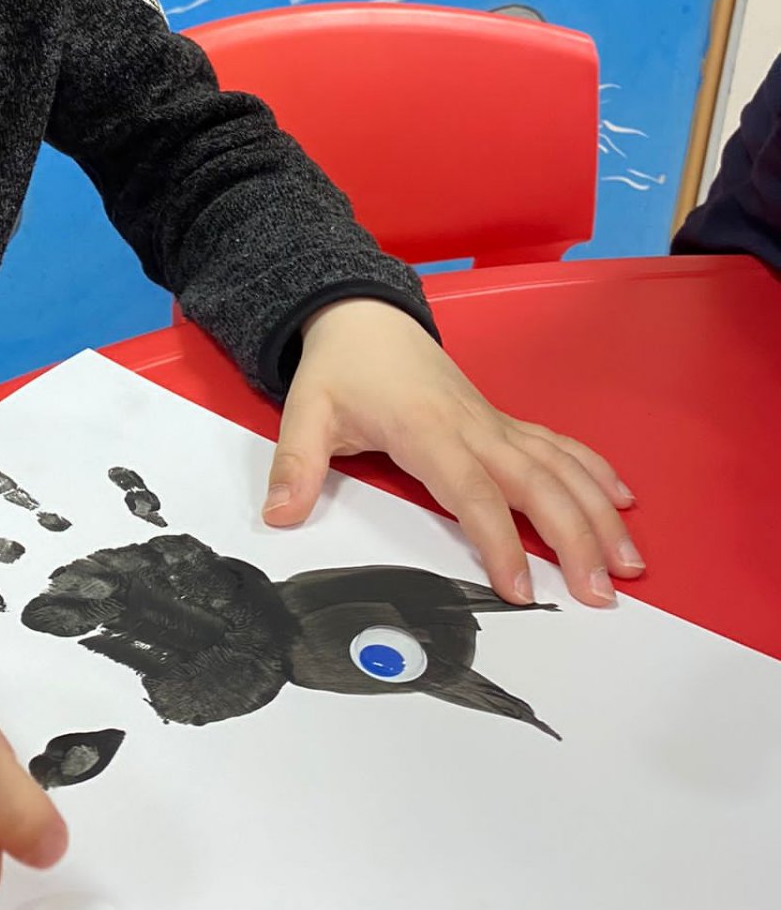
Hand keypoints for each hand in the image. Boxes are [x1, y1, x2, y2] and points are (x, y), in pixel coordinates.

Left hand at [262, 298, 641, 608]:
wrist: (365, 316)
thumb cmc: (340, 369)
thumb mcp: (305, 412)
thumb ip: (295, 466)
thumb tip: (279, 515)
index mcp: (427, 429)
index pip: (471, 492)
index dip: (499, 540)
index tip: (520, 588)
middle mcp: (473, 426)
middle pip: (536, 484)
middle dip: (575, 538)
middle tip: (601, 593)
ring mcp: (494, 423)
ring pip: (559, 468)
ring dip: (598, 514)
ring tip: (630, 563)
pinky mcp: (502, 422)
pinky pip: (557, 445)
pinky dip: (595, 472)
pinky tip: (624, 501)